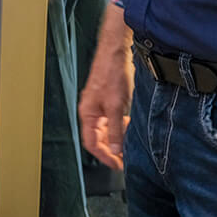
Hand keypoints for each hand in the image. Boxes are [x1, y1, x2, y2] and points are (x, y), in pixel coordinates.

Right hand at [78, 41, 132, 168]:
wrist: (116, 52)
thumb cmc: (111, 73)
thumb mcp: (116, 106)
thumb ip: (115, 130)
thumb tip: (115, 149)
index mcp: (87, 113)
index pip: (92, 143)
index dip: (105, 156)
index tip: (118, 164)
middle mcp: (90, 110)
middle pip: (97, 138)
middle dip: (111, 149)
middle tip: (126, 157)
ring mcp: (97, 105)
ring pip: (104, 129)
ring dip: (116, 137)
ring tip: (129, 141)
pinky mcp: (106, 99)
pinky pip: (110, 120)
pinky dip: (119, 126)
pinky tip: (128, 125)